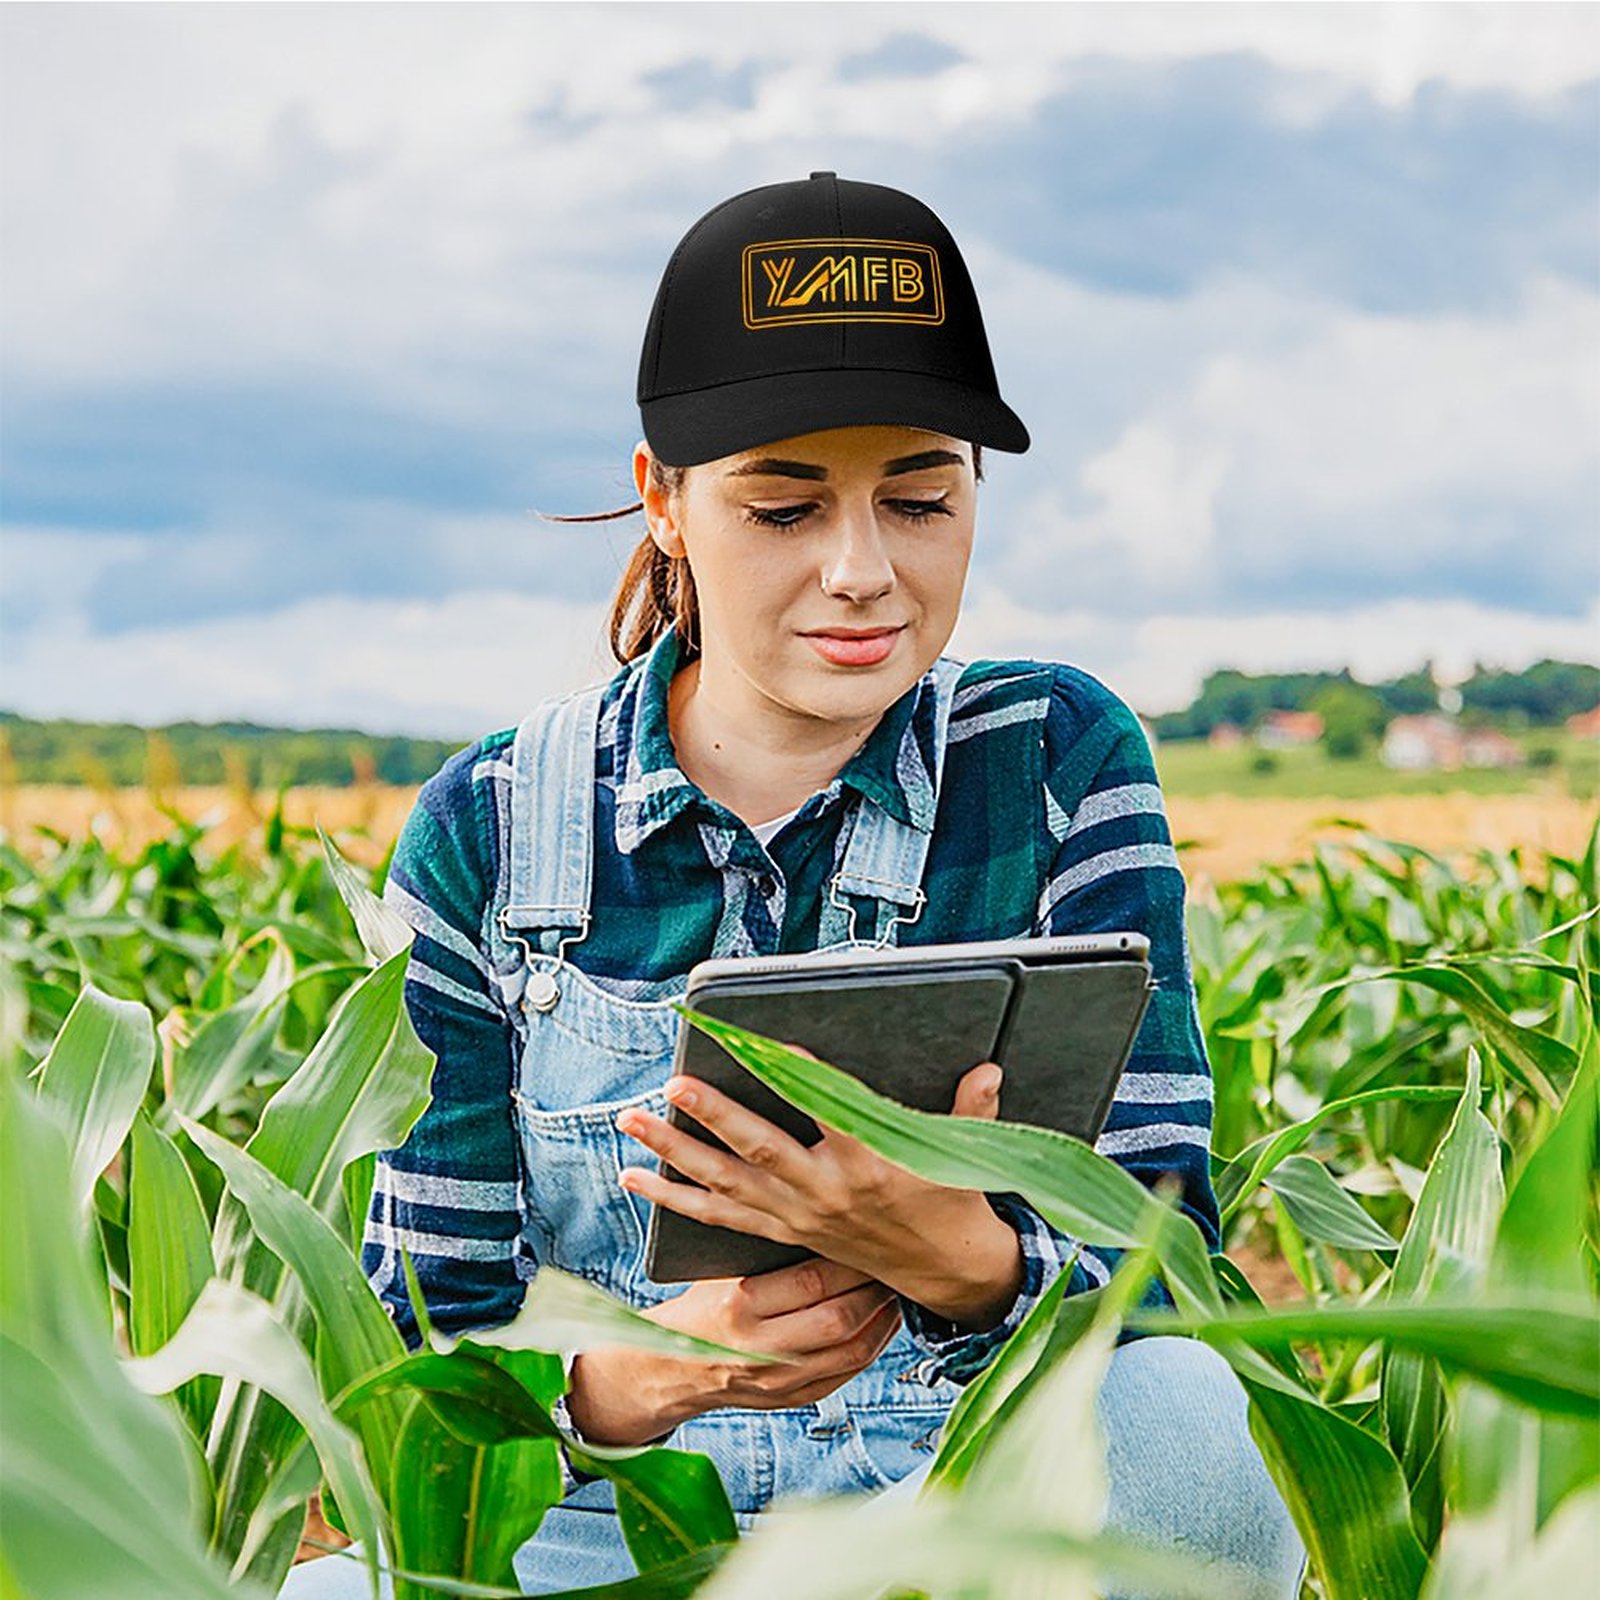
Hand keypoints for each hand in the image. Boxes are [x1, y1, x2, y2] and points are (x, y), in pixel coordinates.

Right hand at [564, 1257, 900, 1446]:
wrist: (668, 1368)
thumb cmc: (697, 1305)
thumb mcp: (717, 1269)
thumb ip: (762, 1247)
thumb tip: (818, 1209)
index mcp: (736, 1306)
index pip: (811, 1280)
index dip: (848, 1257)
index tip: (868, 1232)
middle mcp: (759, 1348)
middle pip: (839, 1317)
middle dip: (873, 1287)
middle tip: (890, 1258)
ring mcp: (778, 1380)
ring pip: (851, 1350)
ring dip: (882, 1317)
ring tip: (894, 1287)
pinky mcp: (791, 1399)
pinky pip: (847, 1374)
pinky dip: (873, 1345)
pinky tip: (882, 1321)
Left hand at [615, 1061, 1023, 1330]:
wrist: (944, 1273)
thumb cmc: (951, 1201)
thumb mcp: (964, 1155)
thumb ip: (970, 1110)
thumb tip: (987, 1069)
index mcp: (869, 1165)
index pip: (828, 1111)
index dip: (799, 1077)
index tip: (770, 1043)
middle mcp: (823, 1192)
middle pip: (758, 1149)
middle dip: (713, 1116)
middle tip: (674, 1085)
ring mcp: (796, 1216)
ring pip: (725, 1182)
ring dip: (674, 1151)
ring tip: (632, 1120)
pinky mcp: (782, 1232)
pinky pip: (718, 1217)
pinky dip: (674, 1199)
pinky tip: (635, 1177)